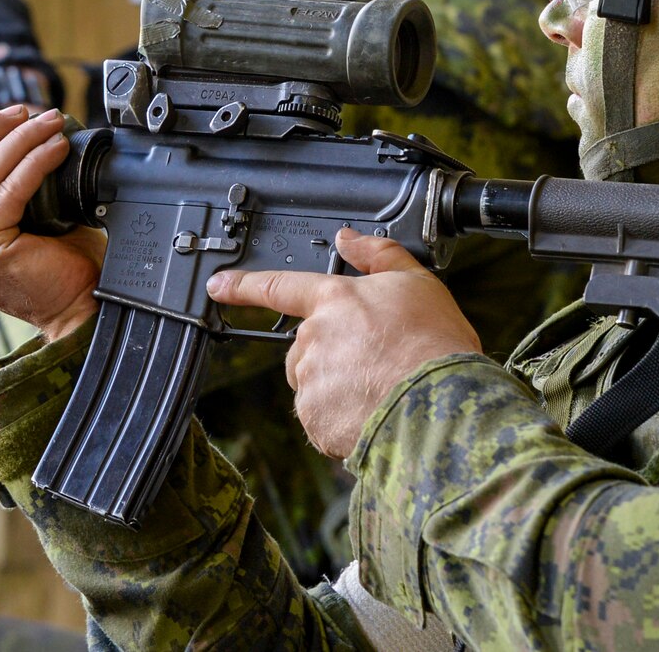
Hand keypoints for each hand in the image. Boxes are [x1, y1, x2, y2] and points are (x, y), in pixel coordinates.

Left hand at [208, 228, 480, 457]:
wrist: (441, 404)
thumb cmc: (435, 344)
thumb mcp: (416, 282)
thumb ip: (377, 255)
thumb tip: (349, 237)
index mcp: (333, 300)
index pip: (278, 286)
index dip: (243, 285)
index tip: (217, 285)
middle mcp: (313, 338)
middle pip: (306, 348)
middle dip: (331, 356)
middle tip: (375, 364)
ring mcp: (311, 381)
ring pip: (314, 385)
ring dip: (338, 390)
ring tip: (381, 391)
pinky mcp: (315, 420)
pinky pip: (323, 421)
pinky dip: (343, 422)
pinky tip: (374, 415)